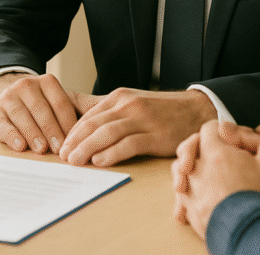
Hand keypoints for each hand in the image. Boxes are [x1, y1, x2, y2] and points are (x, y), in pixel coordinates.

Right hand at [0, 73, 91, 154]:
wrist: (10, 97)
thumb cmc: (41, 107)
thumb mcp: (57, 102)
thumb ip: (78, 109)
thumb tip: (99, 124)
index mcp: (46, 82)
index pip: (61, 103)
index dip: (68, 124)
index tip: (75, 142)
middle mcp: (26, 85)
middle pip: (42, 110)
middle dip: (52, 131)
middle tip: (59, 149)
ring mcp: (8, 97)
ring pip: (22, 116)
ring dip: (33, 134)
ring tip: (41, 149)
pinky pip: (3, 124)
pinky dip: (12, 135)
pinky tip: (20, 146)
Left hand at [59, 87, 217, 166]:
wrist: (197, 110)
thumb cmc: (160, 111)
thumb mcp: (131, 103)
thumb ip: (107, 111)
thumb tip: (77, 118)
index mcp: (119, 97)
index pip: (88, 115)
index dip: (72, 132)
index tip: (61, 146)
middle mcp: (128, 105)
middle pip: (94, 123)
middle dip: (75, 141)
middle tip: (62, 156)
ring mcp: (143, 119)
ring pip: (107, 133)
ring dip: (87, 148)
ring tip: (75, 161)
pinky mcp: (156, 135)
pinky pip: (128, 144)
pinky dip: (112, 153)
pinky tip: (100, 161)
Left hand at [172, 121, 259, 220]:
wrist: (251, 234)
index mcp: (214, 154)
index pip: (208, 129)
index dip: (220, 130)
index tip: (230, 141)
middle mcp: (196, 170)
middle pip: (189, 149)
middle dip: (200, 148)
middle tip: (213, 155)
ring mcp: (190, 191)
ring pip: (181, 172)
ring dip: (190, 170)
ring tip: (204, 174)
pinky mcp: (190, 210)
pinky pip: (182, 196)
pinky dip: (189, 193)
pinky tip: (201, 196)